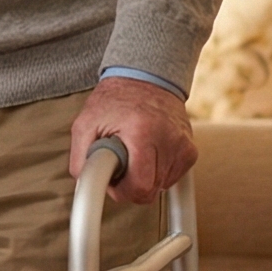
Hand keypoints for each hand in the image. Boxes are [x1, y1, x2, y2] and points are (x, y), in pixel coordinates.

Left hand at [68, 76, 196, 204]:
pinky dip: (157, 171)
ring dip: (144, 176)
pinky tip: (148, 152)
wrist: (146, 79)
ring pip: (160, 187)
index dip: (120, 191)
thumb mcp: (85, 124)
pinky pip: (171, 178)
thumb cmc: (113, 102)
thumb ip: (80, 157)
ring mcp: (184, 146)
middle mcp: (169, 140)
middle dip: (130, 184)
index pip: (140, 187)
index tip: (112, 180)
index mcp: (142, 132)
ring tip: (133, 152)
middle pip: (150, 191)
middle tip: (119, 164)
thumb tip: (83, 185)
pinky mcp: (191, 151)